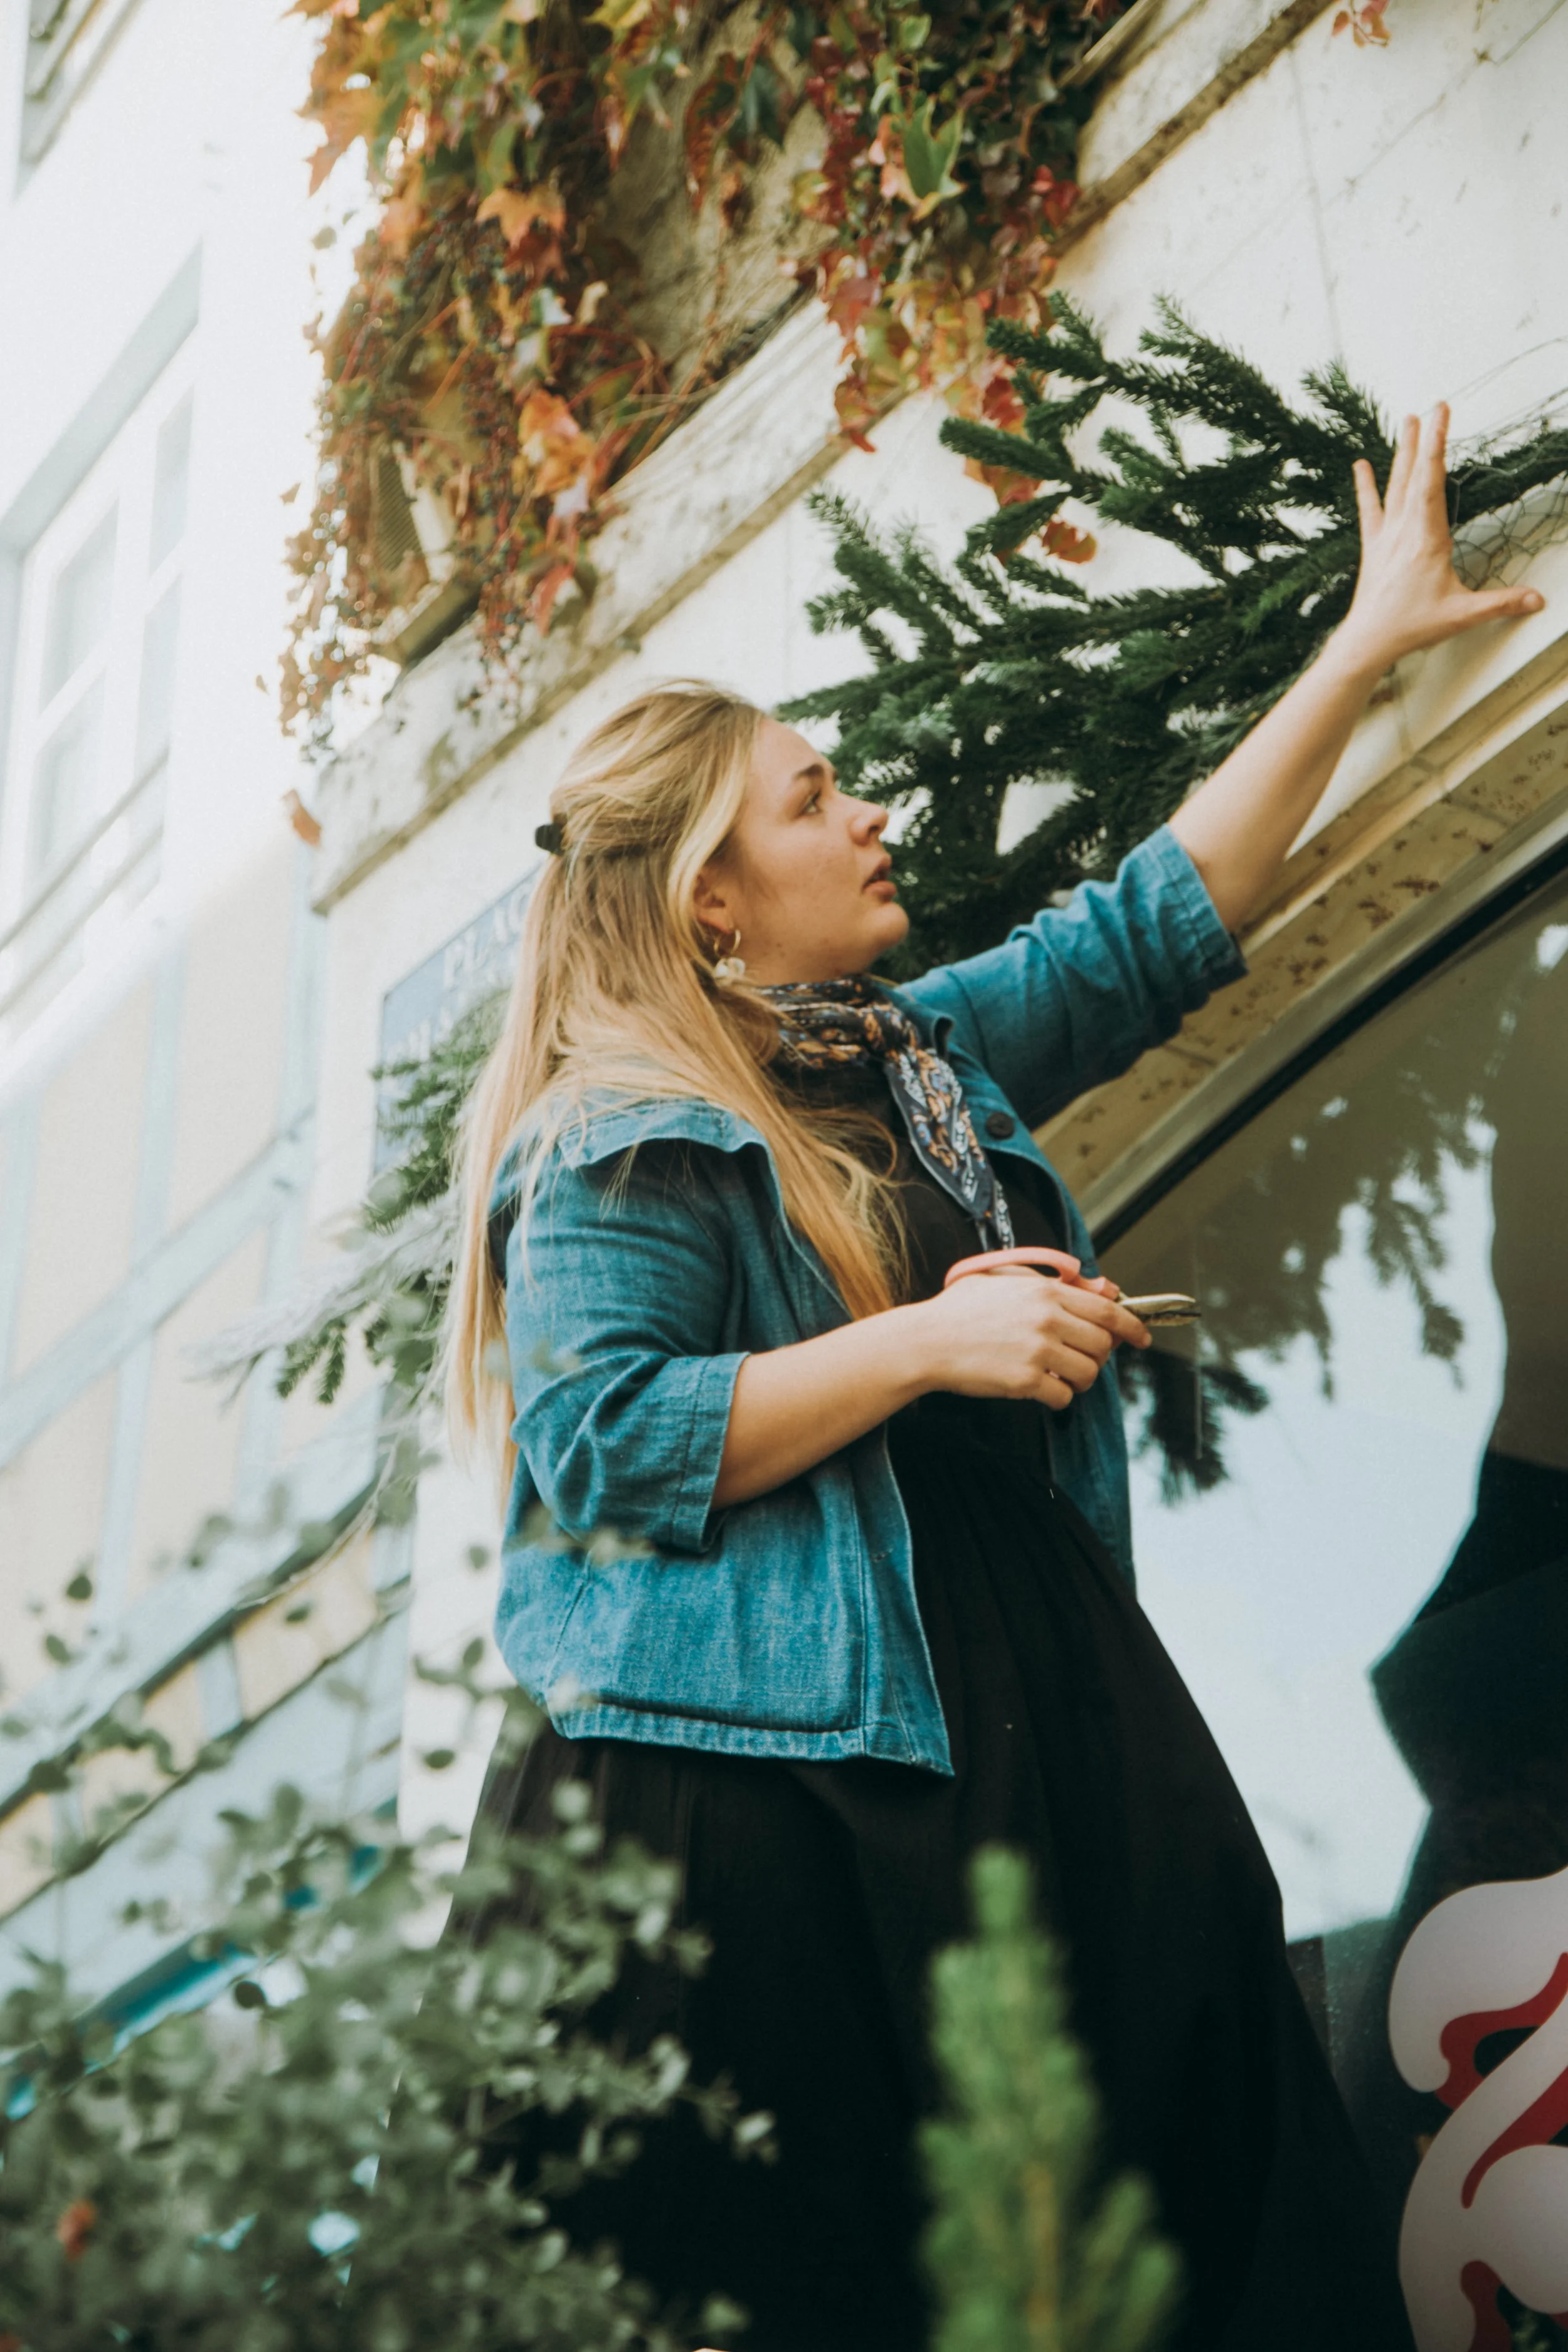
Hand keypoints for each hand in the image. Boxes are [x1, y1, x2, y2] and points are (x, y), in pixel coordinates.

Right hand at [908, 1268, 1150, 1411]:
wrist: (925, 1342)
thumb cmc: (960, 1310)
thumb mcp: (1004, 1279)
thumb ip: (1050, 1281)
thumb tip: (1098, 1286)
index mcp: (1045, 1291)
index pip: (1107, 1309)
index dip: (1131, 1326)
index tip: (1142, 1338)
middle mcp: (1047, 1318)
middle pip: (1102, 1345)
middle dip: (1098, 1356)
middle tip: (1080, 1359)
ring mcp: (1038, 1350)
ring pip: (1089, 1373)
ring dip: (1079, 1379)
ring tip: (1059, 1376)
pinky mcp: (1025, 1381)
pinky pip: (1064, 1396)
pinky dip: (1057, 1397)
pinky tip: (1039, 1389)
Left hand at [1337, 406, 1543, 678]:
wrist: (1367, 641)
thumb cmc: (1410, 626)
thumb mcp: (1461, 614)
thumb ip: (1500, 604)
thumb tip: (1537, 601)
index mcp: (1426, 537)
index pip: (1432, 480)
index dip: (1438, 444)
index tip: (1441, 413)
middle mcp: (1403, 530)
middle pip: (1415, 475)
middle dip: (1425, 438)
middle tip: (1432, 406)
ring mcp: (1386, 536)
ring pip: (1395, 486)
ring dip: (1402, 453)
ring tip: (1407, 422)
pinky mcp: (1374, 547)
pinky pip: (1369, 509)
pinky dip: (1365, 486)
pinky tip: (1360, 465)